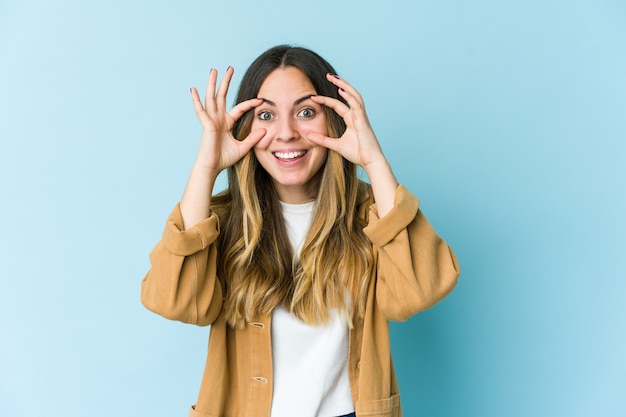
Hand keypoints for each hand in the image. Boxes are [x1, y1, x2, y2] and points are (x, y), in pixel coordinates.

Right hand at [190, 67, 264, 175]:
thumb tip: (264, 129)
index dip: (250, 104)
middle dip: (226, 82)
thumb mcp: (243, 147)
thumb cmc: (224, 159)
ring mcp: (211, 120)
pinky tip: (193, 89)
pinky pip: (200, 110)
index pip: (239, 108)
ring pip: (211, 98)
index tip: (260, 100)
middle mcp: (218, 119)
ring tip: (214, 71)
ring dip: (212, 84)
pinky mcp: (206, 125)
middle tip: (230, 68)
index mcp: (226, 123)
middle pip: (222, 96)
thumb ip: (253, 138)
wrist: (212, 167)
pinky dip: (196, 100)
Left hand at [308, 74, 397, 215]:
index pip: (338, 105)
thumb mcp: (336, 145)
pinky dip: (349, 97)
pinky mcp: (363, 121)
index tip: (313, 97)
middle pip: (348, 95)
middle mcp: (357, 115)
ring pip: (353, 96)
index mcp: (352, 120)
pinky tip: (341, 90)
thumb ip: (323, 140)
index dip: (326, 100)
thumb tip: (309, 135)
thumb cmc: (357, 154)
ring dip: (344, 85)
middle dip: (339, 84)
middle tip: (328, 75)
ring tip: (333, 77)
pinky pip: (357, 105)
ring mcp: (361, 117)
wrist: (370, 162)